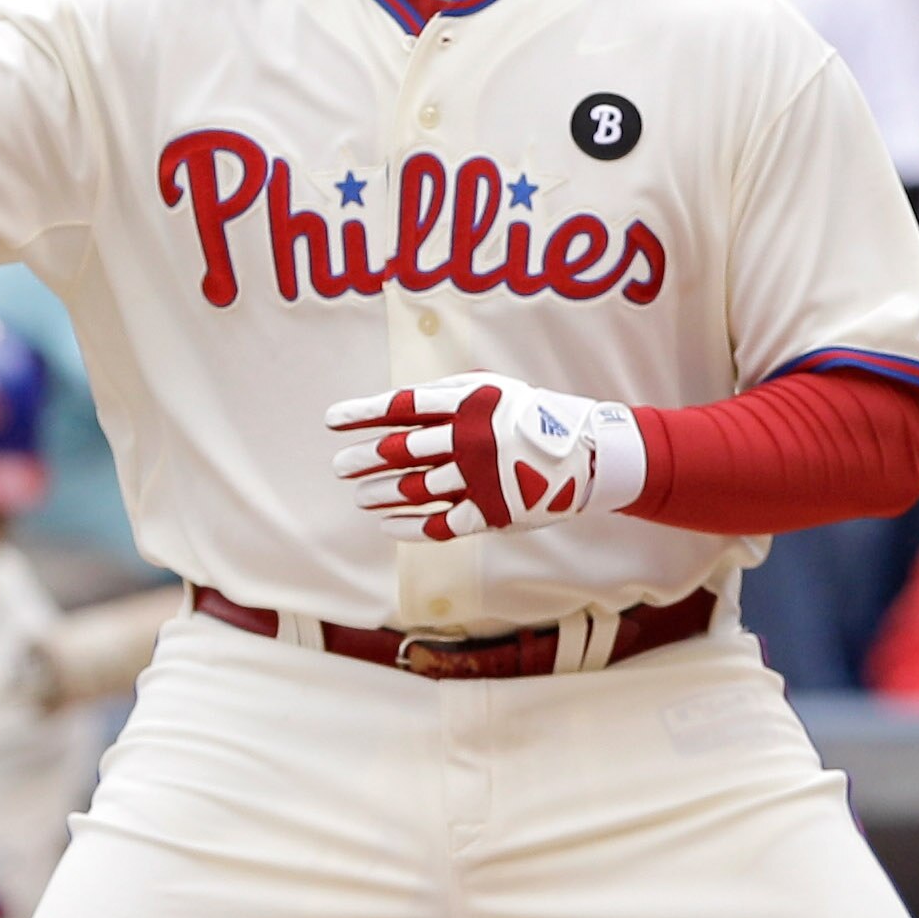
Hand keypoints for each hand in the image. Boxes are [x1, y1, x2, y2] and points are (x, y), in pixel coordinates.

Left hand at [326, 372, 642, 540]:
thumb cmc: (529, 417)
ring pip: (415, 488)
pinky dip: (409, 526)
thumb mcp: (491, 391)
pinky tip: (387, 525)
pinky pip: (440, 523)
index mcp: (467, 403)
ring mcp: (480, 477)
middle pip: (402, 450)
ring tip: (359, 496)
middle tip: (340, 466)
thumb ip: (446, 397)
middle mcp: (470, 438)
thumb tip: (392, 407)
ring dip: (381, 493)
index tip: (331, 420)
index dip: (363, 412)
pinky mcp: (491, 510)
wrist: (588, 452)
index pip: (401, 407)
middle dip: (363, 458)